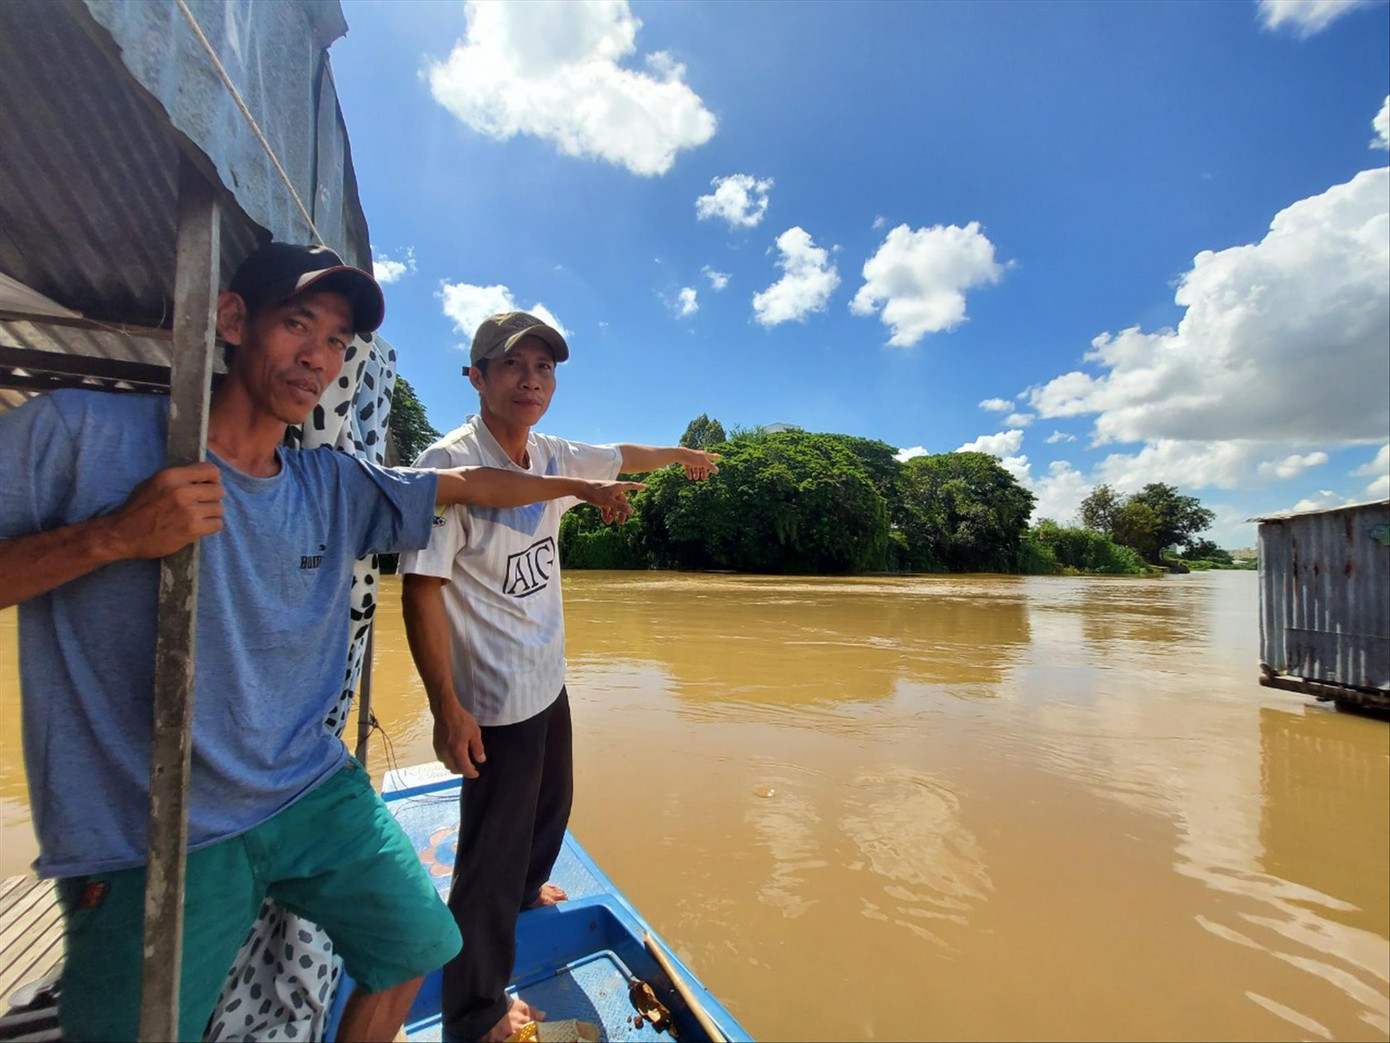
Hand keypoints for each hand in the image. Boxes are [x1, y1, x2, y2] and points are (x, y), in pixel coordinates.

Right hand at [102, 463, 223, 558]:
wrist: (123, 534)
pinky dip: (210, 526)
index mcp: (172, 476)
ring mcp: (188, 511)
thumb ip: (178, 478)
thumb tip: (203, 477)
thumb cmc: (137, 508)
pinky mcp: (192, 529)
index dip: (212, 479)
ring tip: (197, 517)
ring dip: (211, 514)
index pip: (211, 470)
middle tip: (202, 505)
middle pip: (219, 490)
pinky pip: (217, 524)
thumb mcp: (154, 483)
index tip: (206, 486)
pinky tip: (198, 527)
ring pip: (219, 508)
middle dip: (212, 498)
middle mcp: (181, 491)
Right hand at [433, 702, 485, 777]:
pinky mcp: (436, 745)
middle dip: (463, 770)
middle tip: (471, 767)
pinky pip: (442, 758)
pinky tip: (454, 753)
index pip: (465, 769)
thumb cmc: (460, 719)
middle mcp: (446, 753)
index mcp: (457, 751)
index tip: (476, 773)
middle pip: (454, 769)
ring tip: (463, 760)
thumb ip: (478, 748)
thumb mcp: (475, 733)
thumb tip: (480, 759)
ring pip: (447, 765)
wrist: (445, 711)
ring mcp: (440, 750)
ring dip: (455, 766)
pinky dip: (449, 760)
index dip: (471, 773)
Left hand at [576, 480, 644, 524]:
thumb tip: (631, 511)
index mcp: (618, 487)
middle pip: (622, 501)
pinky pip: (607, 505)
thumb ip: (620, 507)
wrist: (580, 489)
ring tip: (609, 522)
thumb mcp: (609, 501)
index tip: (645, 486)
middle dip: (621, 512)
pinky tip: (605, 519)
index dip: (638, 487)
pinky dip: (606, 512)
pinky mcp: (600, 496)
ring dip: (612, 514)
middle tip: (621, 523)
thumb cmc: (595, 493)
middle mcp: (614, 489)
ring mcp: (607, 493)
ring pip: (613, 505)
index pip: (631, 486)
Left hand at [677, 449, 719, 480]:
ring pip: (696, 467)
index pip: (713, 456)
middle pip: (704, 465)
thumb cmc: (693, 458)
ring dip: (696, 473)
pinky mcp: (686, 460)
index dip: (717, 457)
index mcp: (705, 455)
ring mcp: (693, 458)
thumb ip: (711, 467)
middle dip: (704, 472)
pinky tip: (690, 478)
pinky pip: (689, 467)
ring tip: (695, 478)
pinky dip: (689, 472)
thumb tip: (717, 471)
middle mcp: (699, 456)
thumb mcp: (703, 463)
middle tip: (704, 478)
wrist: (681, 454)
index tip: (720, 456)